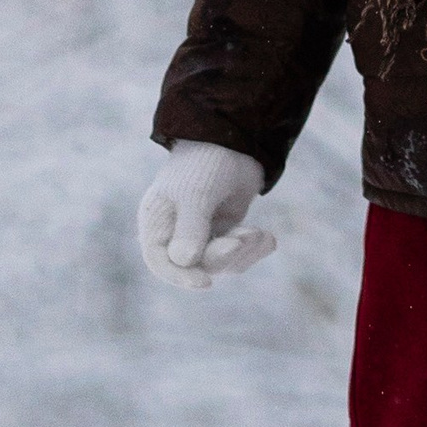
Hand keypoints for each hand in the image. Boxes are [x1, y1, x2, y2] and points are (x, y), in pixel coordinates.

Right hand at [138, 141, 276, 289]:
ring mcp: (202, 236)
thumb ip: (191, 228)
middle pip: (197, 266)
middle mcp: (176, 233)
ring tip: (260, 233)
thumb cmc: (206, 164)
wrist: (236, 143)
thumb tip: (184, 262)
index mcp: (158, 222)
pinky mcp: (225, 234)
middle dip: (224, 256)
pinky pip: (238, 257)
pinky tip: (268, 238)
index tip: (205, 283)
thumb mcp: (196, 194)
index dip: (180, 276)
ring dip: (243, 252)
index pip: (161, 262)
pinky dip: (253, 250)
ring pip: (221, 265)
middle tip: (245, 238)